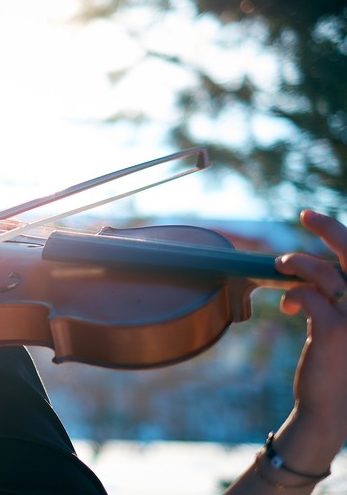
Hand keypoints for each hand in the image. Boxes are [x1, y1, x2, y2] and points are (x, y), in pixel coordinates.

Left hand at [275, 210, 346, 440]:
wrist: (332, 406)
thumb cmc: (335, 364)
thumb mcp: (339, 324)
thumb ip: (330, 298)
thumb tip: (302, 277)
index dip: (342, 234)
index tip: (315, 218)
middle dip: (330, 228)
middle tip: (306, 215)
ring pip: (322, 272)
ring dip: (296, 263)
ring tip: (281, 266)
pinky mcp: (334, 330)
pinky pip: (306, 295)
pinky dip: (293, 294)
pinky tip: (289, 305)